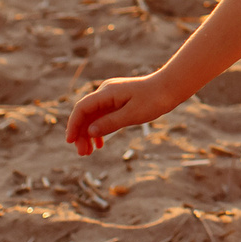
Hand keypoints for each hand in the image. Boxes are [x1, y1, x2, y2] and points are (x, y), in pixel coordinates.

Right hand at [65, 74, 179, 155]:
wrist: (170, 87)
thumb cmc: (154, 99)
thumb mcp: (133, 114)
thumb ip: (111, 123)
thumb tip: (90, 131)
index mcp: (107, 92)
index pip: (82, 108)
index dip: (74, 125)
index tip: (70, 141)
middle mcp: (105, 93)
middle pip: (85, 114)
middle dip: (81, 133)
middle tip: (82, 153)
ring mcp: (111, 97)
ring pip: (93, 117)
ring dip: (89, 134)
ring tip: (88, 152)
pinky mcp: (118, 102)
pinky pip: (103, 116)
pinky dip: (99, 130)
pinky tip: (99, 144)